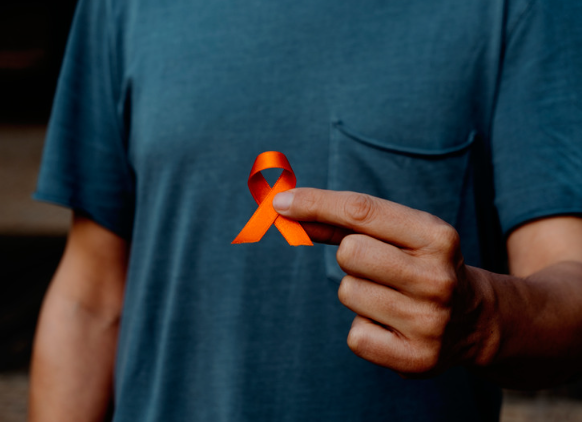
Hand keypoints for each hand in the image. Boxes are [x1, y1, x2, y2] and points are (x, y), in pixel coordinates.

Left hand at [273, 188, 497, 376]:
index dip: (315, 203)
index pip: (362, 211)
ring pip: (349, 293)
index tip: (281, 203)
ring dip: (359, 294)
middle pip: (349, 253)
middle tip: (379, 268)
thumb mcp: (398, 235)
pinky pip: (355, 335)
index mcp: (437, 237)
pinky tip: (393, 326)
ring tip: (392, 298)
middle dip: (351, 257)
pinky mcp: (417, 359)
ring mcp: (430, 322)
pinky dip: (365, 329)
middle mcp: (438, 278)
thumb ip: (343, 222)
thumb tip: (287, 209)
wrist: (474, 321)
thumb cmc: (421, 265)